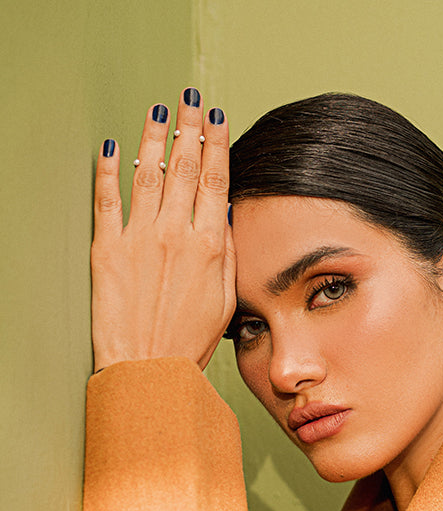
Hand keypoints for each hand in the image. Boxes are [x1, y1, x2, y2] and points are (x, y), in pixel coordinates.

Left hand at [91, 92, 234, 371]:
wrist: (149, 368)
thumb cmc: (189, 342)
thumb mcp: (225, 300)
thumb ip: (226, 252)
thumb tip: (223, 212)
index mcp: (208, 247)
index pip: (214, 181)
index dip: (216, 144)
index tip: (217, 118)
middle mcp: (174, 235)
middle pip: (182, 167)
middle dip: (188, 128)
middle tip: (189, 100)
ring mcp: (138, 238)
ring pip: (146, 174)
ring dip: (153, 138)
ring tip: (158, 112)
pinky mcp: (108, 248)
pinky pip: (107, 198)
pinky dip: (108, 169)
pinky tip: (111, 148)